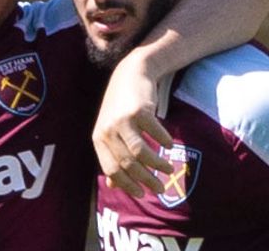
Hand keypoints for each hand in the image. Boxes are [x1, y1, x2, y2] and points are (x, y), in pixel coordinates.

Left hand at [92, 53, 173, 197]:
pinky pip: (154, 134)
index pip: (112, 170)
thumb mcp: (111, 130)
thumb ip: (112, 155)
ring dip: (157, 165)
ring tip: (169, 170)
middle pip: (128, 164)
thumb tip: (112, 184)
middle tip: (161, 188)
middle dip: (146, 180)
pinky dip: (164, 142)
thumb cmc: (121, 106)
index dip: (127, 185)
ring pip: (141, 153)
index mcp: (98, 139)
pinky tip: (169, 146)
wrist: (130, 73)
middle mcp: (107, 131)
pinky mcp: (139, 111)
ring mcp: (122, 120)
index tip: (142, 194)